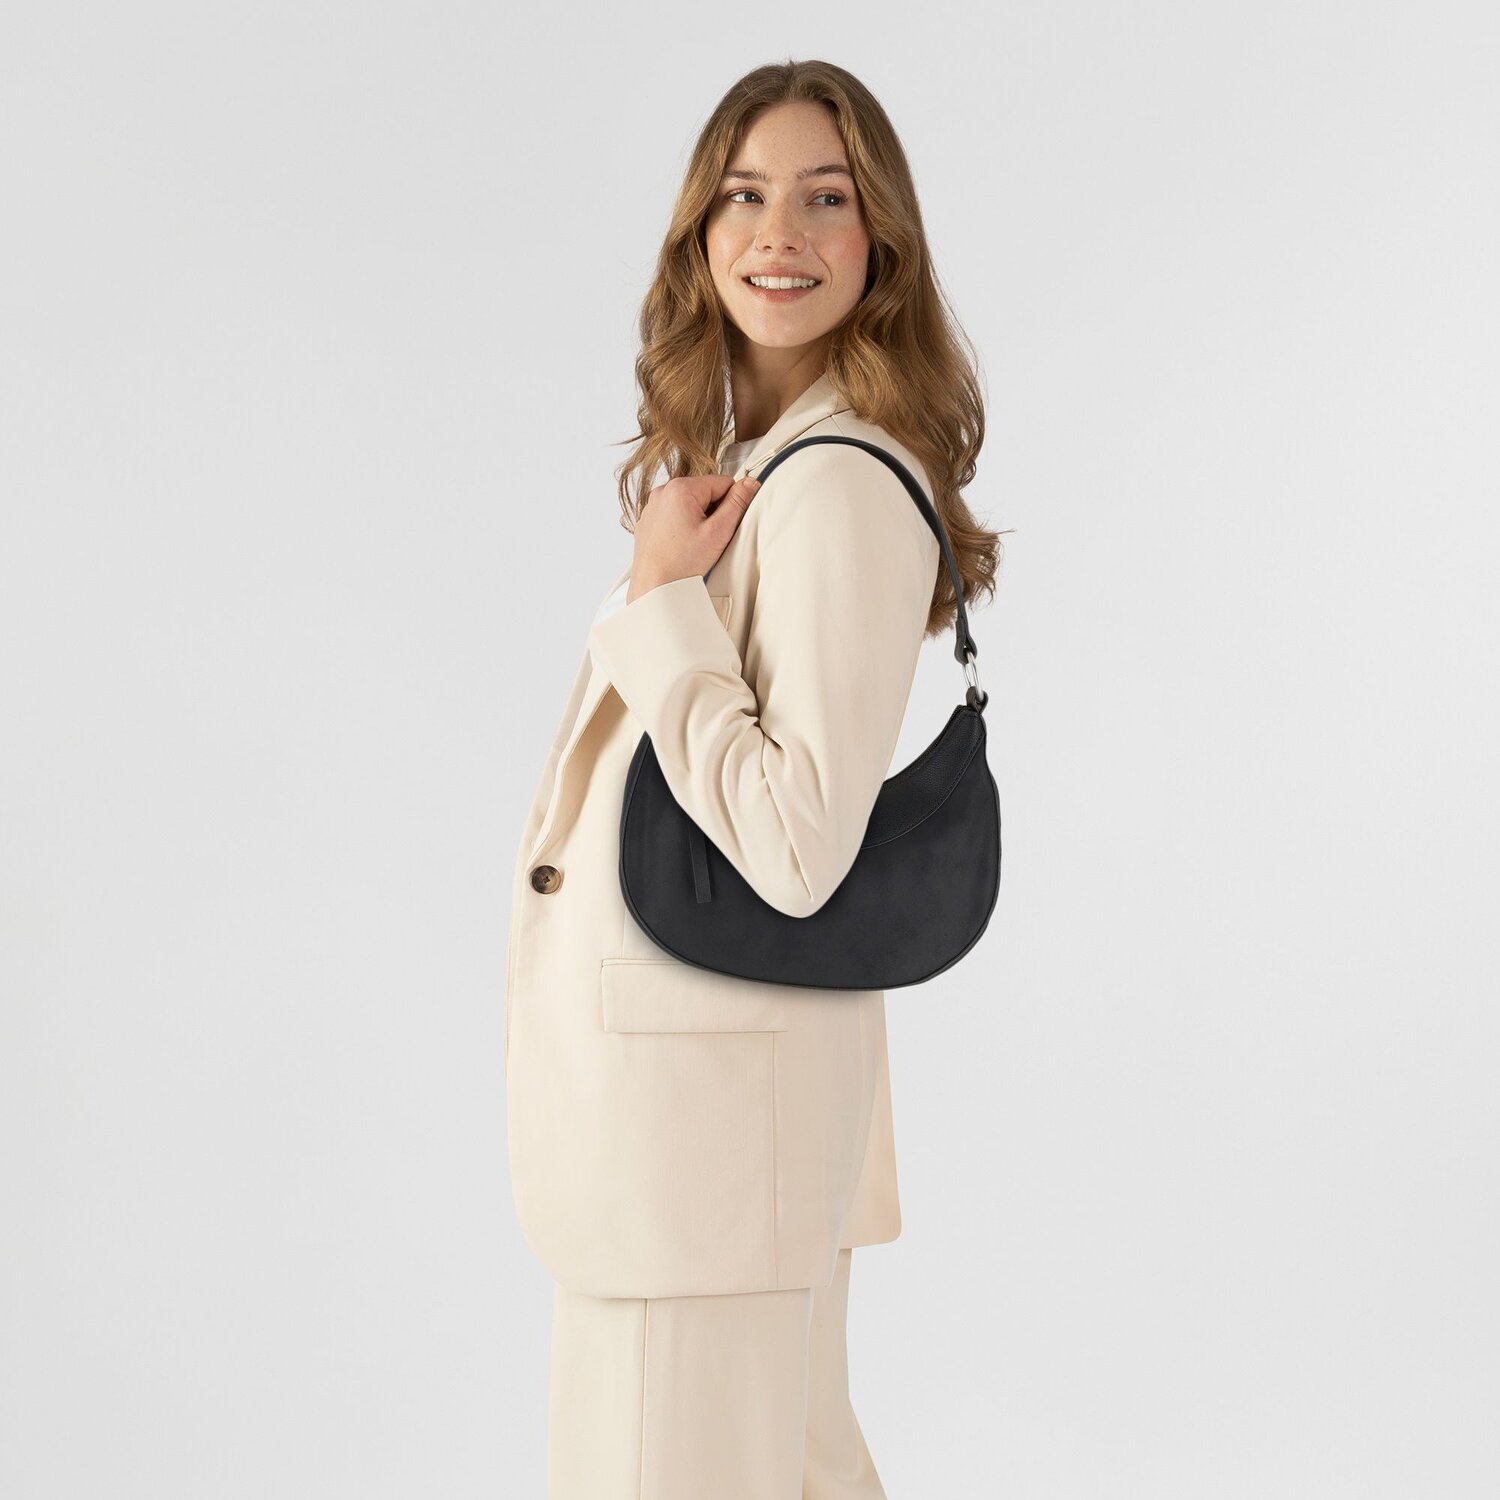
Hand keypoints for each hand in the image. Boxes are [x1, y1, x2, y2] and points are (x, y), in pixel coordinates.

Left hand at [625, 473, 761, 603]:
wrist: (654, 587)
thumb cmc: (681, 565)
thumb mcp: (718, 532)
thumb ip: (738, 503)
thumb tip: (750, 484)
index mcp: (680, 489)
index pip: (723, 482)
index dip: (732, 503)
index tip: (726, 524)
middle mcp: (663, 492)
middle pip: (705, 492)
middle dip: (714, 511)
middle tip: (710, 537)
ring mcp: (653, 506)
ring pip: (690, 503)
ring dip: (699, 519)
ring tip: (695, 543)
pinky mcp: (649, 520)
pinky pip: (674, 514)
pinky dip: (682, 526)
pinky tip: (682, 545)